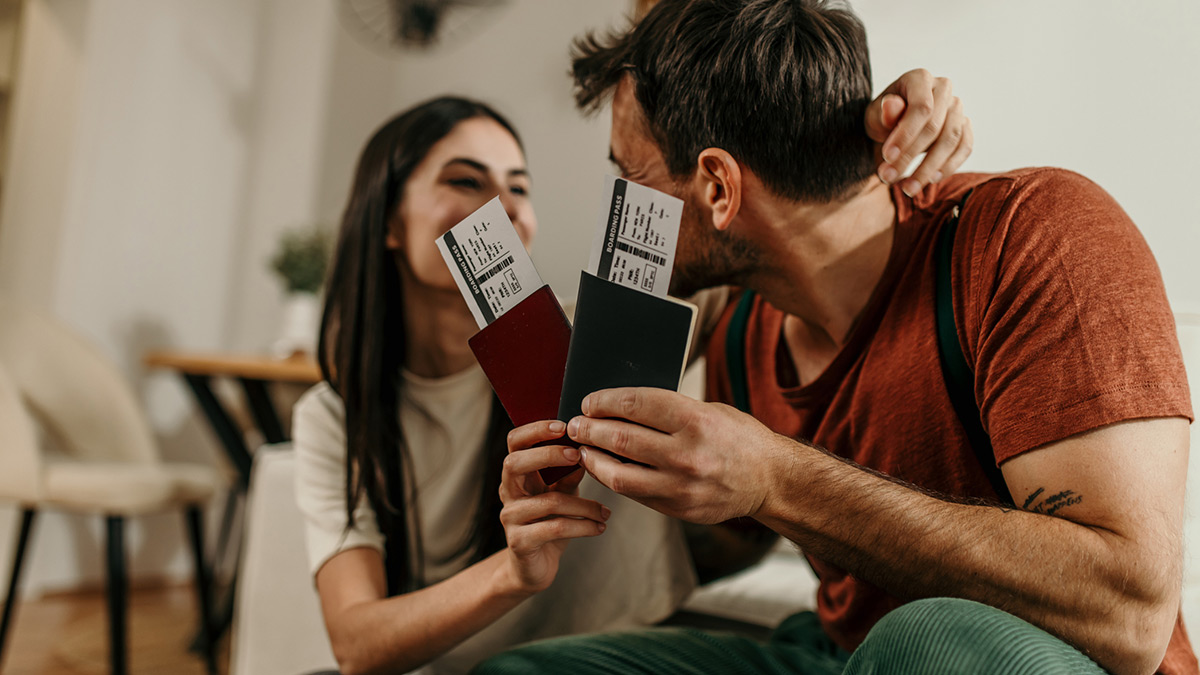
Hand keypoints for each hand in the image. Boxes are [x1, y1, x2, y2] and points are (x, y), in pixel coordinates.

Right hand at [499, 420, 610, 594]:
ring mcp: (510, 518)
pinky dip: (583, 526)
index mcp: (518, 475)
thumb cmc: (550, 524)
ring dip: (585, 504)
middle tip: (579, 456)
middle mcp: (508, 493)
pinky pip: (555, 528)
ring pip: (548, 500)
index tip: (564, 426)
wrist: (534, 568)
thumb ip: (569, 473)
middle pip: (514, 463)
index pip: (515, 442)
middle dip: (548, 455)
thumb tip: (589, 448)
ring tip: (606, 512)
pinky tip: (599, 527)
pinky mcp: (520, 542)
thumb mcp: (562, 494)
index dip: (536, 430)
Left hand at [567, 388, 783, 524]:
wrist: (771, 480)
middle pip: (620, 438)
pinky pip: (634, 494)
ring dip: (593, 459)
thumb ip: (669, 410)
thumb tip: (620, 406)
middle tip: (576, 424)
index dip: (604, 401)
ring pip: (618, 474)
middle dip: (590, 429)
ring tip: (583, 449)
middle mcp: (687, 454)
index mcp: (695, 420)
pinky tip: (606, 469)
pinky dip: (615, 479)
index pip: (634, 405)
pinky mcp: (679, 508)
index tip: (590, 401)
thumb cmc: (739, 438)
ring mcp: (682, 486)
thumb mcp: (710, 410)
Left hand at [865, 68, 971, 196]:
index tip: (887, 157)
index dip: (905, 135)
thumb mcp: (874, 116)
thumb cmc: (882, 119)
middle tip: (888, 177)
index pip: (921, 108)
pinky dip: (950, 166)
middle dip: (910, 157)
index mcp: (919, 78)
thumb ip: (883, 113)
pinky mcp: (965, 126)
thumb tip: (891, 105)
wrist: (892, 128)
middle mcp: (943, 88)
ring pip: (952, 140)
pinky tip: (931, 180)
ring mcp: (957, 107)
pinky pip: (965, 147)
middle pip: (935, 127)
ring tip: (908, 188)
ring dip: (929, 168)